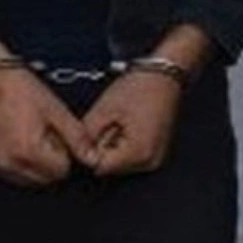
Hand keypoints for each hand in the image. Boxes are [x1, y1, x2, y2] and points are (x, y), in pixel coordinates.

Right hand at [0, 38, 92, 186]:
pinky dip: (15, 162)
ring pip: (25, 179)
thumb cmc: (22, 90)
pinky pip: (7, 172)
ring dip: (33, 164)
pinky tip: (15, 139)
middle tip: (44, 135)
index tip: (58, 136)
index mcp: (27, 152)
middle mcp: (7, 163)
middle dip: (50, 161)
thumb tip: (92, 159)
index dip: (64, 153)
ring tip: (29, 135)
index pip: (60, 172)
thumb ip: (78, 139)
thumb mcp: (57, 111)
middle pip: (43, 180)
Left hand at [79, 25, 214, 177]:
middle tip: (111, 120)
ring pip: (120, 162)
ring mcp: (155, 159)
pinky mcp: (156, 152)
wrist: (165, 75)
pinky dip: (124, 143)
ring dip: (113, 145)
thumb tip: (77, 153)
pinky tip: (129, 125)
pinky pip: (131, 156)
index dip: (91, 149)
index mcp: (139, 153)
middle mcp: (150, 162)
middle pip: (111, 166)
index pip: (100, 166)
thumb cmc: (138, 87)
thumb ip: (87, 136)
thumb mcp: (105, 109)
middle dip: (103, 146)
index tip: (95, 129)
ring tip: (121, 121)